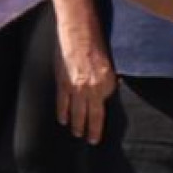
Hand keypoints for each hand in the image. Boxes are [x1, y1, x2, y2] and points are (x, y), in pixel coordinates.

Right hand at [54, 25, 116, 143]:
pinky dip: (62, 112)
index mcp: (106, 85)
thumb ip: (108, 83)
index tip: (96, 137)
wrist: (79, 32)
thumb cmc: (97, 44)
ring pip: (75, 112)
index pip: (101, 113)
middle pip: (89, 116)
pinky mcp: (62, 82)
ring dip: (76, 124)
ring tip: (76, 133)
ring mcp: (75, 87)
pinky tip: (63, 120)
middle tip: (88, 140)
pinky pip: (62, 102)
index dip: (98, 127)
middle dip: (88, 130)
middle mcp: (91, 89)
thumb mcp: (109, 66)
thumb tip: (106, 95)